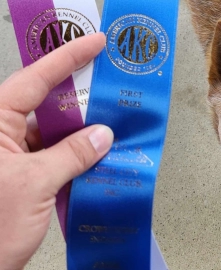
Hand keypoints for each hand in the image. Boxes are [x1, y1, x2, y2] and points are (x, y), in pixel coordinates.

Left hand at [0, 33, 112, 269]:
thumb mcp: (34, 183)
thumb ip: (71, 155)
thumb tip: (102, 136)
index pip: (34, 81)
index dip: (67, 59)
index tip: (96, 43)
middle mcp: (4, 137)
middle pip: (49, 106)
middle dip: (83, 99)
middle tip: (113, 87)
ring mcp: (16, 160)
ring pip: (57, 136)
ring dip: (86, 136)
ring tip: (117, 126)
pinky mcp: (28, 180)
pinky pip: (60, 160)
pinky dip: (81, 160)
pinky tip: (103, 159)